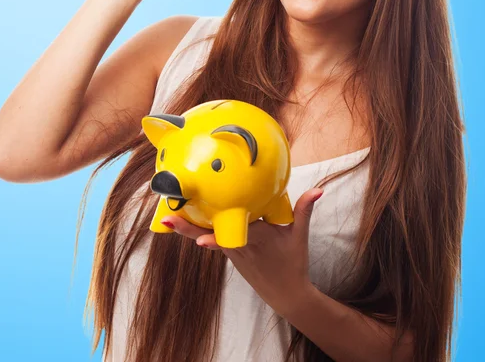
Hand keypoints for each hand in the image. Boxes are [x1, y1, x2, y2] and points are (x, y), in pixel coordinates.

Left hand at [160, 187, 323, 317]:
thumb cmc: (293, 263)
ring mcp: (232, 253)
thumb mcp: (299, 236)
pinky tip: (183, 221)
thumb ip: (304, 210)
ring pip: (207, 237)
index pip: (235, 237)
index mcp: (257, 240)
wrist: (287, 294)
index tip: (199, 242)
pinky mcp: (230, 255)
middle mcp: (240, 247)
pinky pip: (212, 239)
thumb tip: (318, 189)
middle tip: (166, 219)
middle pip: (211, 235)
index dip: (216, 238)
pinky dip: (198, 231)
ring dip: (187, 228)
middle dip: (187, 229)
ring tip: (166, 218)